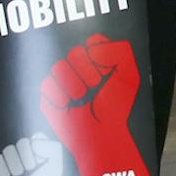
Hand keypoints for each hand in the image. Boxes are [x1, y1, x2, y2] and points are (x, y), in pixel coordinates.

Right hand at [0, 133, 64, 175]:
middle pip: (22, 142)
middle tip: (29, 171)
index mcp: (37, 150)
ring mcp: (9, 158)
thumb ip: (53, 147)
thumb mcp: (55, 167)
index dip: (38, 150)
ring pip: (9, 149)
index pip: (35, 137)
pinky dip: (4, 172)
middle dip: (27, 159)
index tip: (41, 162)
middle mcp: (23, 152)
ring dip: (16, 166)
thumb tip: (34, 141)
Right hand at [40, 33, 149, 175]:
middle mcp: (79, 66)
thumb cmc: (117, 107)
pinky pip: (46, 84)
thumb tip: (92, 47)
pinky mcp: (49, 95)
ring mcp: (63, 80)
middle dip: (87, 72)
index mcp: (98, 58)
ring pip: (58, 66)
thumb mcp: (130, 76)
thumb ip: (120, 50)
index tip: (106, 71)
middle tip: (95, 87)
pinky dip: (58, 95)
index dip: (99, 54)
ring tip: (82, 97)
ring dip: (74, 85)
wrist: (101, 135)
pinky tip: (68, 105)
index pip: (93, 40)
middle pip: (74, 52)